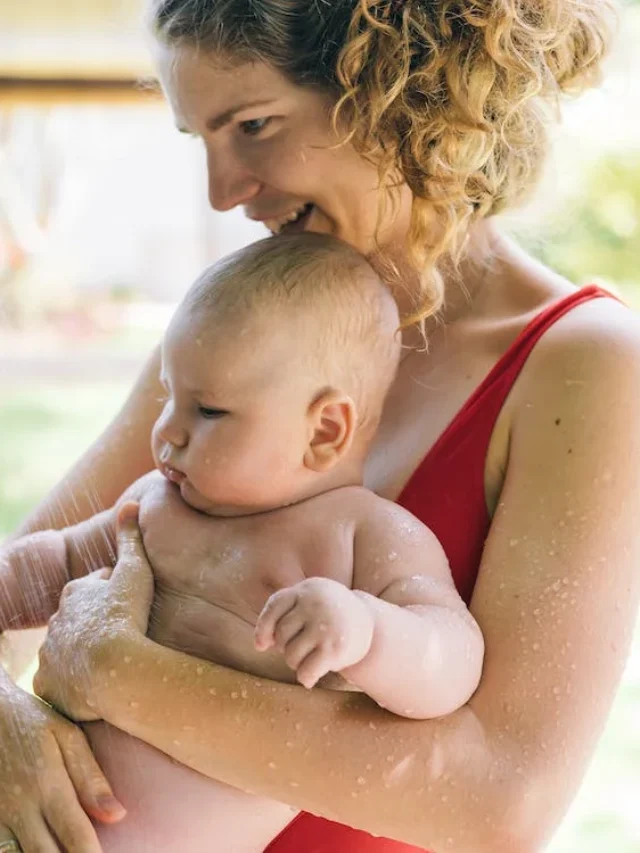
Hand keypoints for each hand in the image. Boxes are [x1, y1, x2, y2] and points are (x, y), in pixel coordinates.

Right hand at [0, 678, 125, 852]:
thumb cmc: (32, 720)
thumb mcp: (66, 735)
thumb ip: (90, 776)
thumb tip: (118, 815)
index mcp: (47, 786)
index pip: (76, 836)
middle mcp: (21, 808)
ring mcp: (0, 816)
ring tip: (67, 852)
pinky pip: (4, 849)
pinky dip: (21, 852)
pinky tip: (42, 847)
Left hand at [33, 502, 153, 721]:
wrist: (115, 669)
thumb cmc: (127, 615)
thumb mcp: (136, 570)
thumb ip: (131, 537)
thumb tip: (130, 505)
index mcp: (74, 592)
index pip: (94, 589)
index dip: (114, 595)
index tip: (132, 607)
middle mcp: (54, 621)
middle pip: (78, 620)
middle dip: (95, 624)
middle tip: (124, 634)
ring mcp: (49, 655)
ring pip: (67, 651)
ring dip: (83, 655)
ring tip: (112, 664)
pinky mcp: (48, 686)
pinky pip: (60, 684)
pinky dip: (74, 684)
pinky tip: (95, 688)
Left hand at [255, 577, 373, 688]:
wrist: (368, 623)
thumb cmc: (327, 615)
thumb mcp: (308, 602)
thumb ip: (281, 614)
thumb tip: (259, 644)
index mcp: (308, 589)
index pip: (275, 606)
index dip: (264, 628)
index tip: (263, 645)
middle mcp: (316, 604)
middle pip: (281, 635)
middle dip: (286, 647)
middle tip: (302, 647)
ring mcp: (325, 626)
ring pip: (291, 655)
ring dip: (296, 663)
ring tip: (309, 658)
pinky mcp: (335, 648)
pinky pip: (306, 671)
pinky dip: (305, 678)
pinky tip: (311, 677)